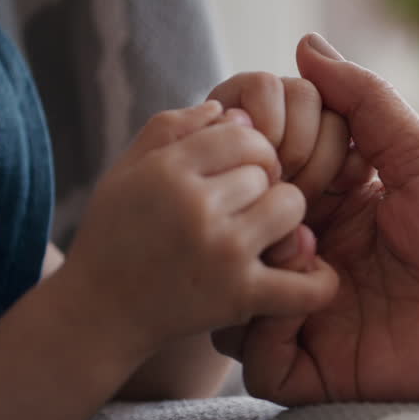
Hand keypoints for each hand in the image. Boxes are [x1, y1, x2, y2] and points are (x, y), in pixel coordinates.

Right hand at [61, 102, 338, 359]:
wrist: (100, 311)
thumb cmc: (117, 233)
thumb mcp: (128, 169)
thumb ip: (173, 127)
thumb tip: (228, 107)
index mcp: (167, 170)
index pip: (244, 133)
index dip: (248, 148)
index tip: (237, 170)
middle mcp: (195, 206)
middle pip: (269, 167)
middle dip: (262, 182)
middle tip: (242, 205)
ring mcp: (222, 251)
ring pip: (291, 205)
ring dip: (283, 218)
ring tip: (259, 231)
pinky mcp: (240, 296)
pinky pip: (305, 282)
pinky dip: (318, 280)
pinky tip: (310, 272)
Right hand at [218, 35, 418, 404]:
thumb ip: (362, 101)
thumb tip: (304, 44)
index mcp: (339, 211)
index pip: (259, 183)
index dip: (259, 157)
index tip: (286, 140)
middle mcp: (322, 264)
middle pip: (237, 241)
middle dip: (247, 210)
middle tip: (289, 192)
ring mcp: (321, 321)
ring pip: (236, 303)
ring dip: (253, 265)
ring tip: (305, 240)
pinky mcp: (330, 374)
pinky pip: (260, 364)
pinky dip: (267, 327)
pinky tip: (315, 287)